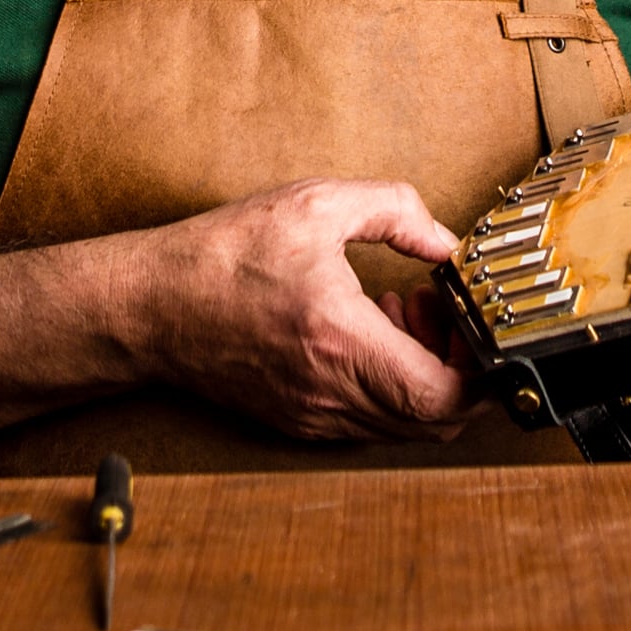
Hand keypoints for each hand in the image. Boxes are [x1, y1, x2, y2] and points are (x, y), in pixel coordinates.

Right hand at [117, 178, 473, 444]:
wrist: (151, 306)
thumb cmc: (223, 257)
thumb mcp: (314, 204)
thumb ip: (394, 210)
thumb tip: (445, 241)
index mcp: (339, 341)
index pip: (441, 395)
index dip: (479, 371)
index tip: (471, 324)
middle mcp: (331, 392)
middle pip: (435, 420)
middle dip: (460, 370)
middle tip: (442, 314)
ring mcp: (315, 415)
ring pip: (406, 426)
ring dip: (425, 378)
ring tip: (402, 313)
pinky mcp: (300, 421)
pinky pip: (371, 421)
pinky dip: (390, 386)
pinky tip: (370, 331)